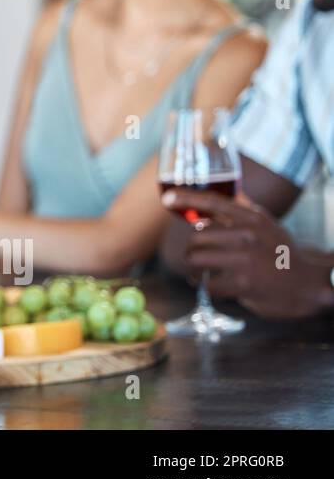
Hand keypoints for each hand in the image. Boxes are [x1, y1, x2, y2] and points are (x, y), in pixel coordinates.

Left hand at [168, 189, 333, 319]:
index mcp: (252, 219)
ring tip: (200, 273)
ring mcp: (245, 260)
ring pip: (196, 259)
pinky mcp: (243, 284)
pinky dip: (207, 288)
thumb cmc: (283, 253)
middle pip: (197, 237)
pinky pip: (208, 284)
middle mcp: (247, 235)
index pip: (213, 202)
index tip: (167, 198)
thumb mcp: (267, 225)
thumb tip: (228, 191)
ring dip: (193, 269)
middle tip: (199, 258)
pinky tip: (216, 287)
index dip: (187, 199)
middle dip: (193, 250)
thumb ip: (244, 210)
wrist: (310, 284)